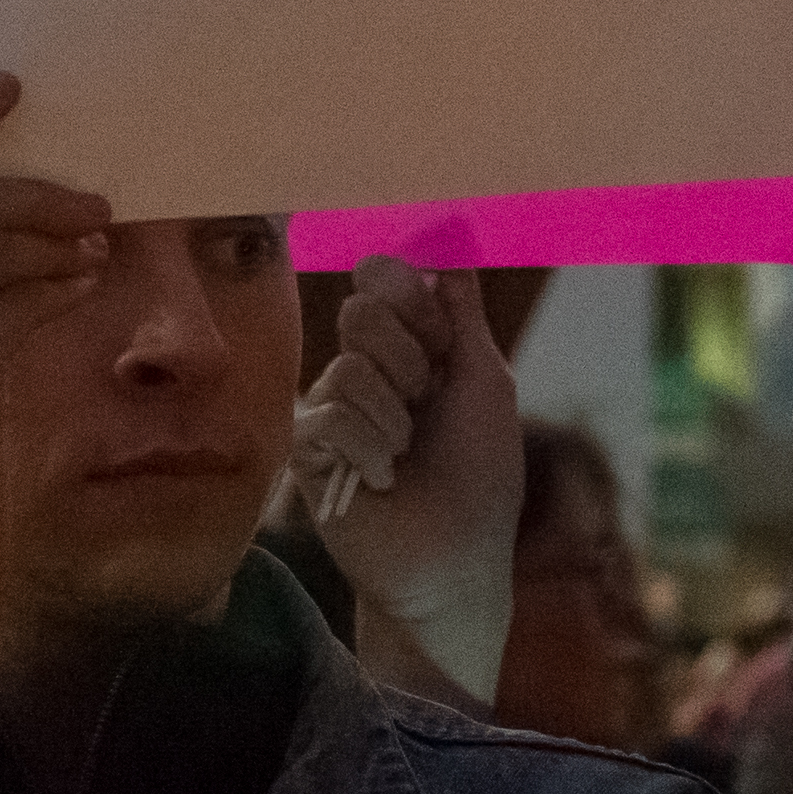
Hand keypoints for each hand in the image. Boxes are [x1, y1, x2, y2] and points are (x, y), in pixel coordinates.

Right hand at [293, 258, 520, 703]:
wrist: (452, 563)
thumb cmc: (481, 478)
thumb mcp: (486, 383)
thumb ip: (461, 310)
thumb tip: (454, 230)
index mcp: (414, 343)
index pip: (388, 279)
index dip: (413, 303)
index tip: (441, 347)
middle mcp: (367, 367)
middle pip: (362, 311)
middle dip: (410, 362)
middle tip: (426, 407)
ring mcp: (332, 406)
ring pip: (348, 369)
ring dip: (395, 418)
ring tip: (404, 458)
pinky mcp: (306, 449)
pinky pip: (327, 417)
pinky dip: (368, 450)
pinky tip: (380, 480)